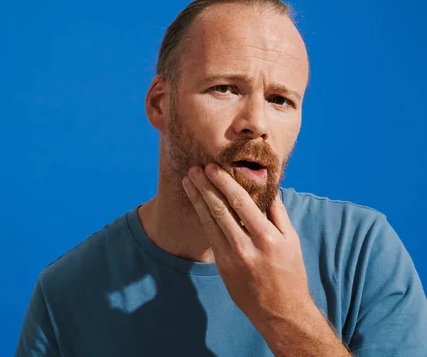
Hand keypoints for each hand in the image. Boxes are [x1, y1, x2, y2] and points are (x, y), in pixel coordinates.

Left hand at [182, 163, 313, 332]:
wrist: (280, 312)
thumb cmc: (290, 273)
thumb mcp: (292, 241)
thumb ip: (277, 212)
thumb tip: (267, 185)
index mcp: (266, 239)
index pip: (241, 203)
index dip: (224, 183)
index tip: (212, 167)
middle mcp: (246, 248)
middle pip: (220, 210)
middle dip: (205, 187)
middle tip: (194, 169)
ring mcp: (231, 258)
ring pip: (209, 222)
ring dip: (197, 199)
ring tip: (188, 181)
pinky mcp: (221, 266)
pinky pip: (210, 235)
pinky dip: (202, 216)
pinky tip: (196, 203)